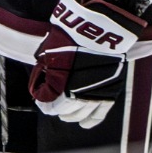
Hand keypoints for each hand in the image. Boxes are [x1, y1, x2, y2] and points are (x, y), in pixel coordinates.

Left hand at [29, 0, 147, 128]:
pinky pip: (101, 111)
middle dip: (58, 110)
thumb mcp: (50, 52)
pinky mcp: (110, 89)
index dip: (45, 105)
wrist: (99, 28)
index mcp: (61, 82)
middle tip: (53, 108)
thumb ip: (46, 70)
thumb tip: (42, 84)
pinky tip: (85, 124)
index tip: (42, 104)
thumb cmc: (71, 37)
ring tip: (67, 116)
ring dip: (73, 116)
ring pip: (83, 113)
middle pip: (66, 110)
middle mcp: (78, 90)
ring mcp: (96, 90)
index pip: (51, 103)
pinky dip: (92, 119)